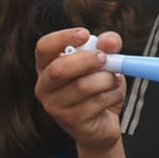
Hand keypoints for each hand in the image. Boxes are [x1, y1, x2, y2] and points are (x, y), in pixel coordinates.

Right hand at [35, 28, 125, 152]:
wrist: (104, 123)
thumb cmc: (99, 86)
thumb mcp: (105, 60)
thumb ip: (108, 44)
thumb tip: (110, 42)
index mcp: (47, 66)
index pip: (44, 47)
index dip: (62, 38)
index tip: (85, 34)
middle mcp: (45, 87)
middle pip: (59, 69)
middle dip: (87, 60)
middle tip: (105, 58)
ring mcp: (55, 107)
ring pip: (82, 86)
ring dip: (107, 79)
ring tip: (115, 80)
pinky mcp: (72, 122)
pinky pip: (97, 102)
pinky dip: (113, 95)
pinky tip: (113, 97)